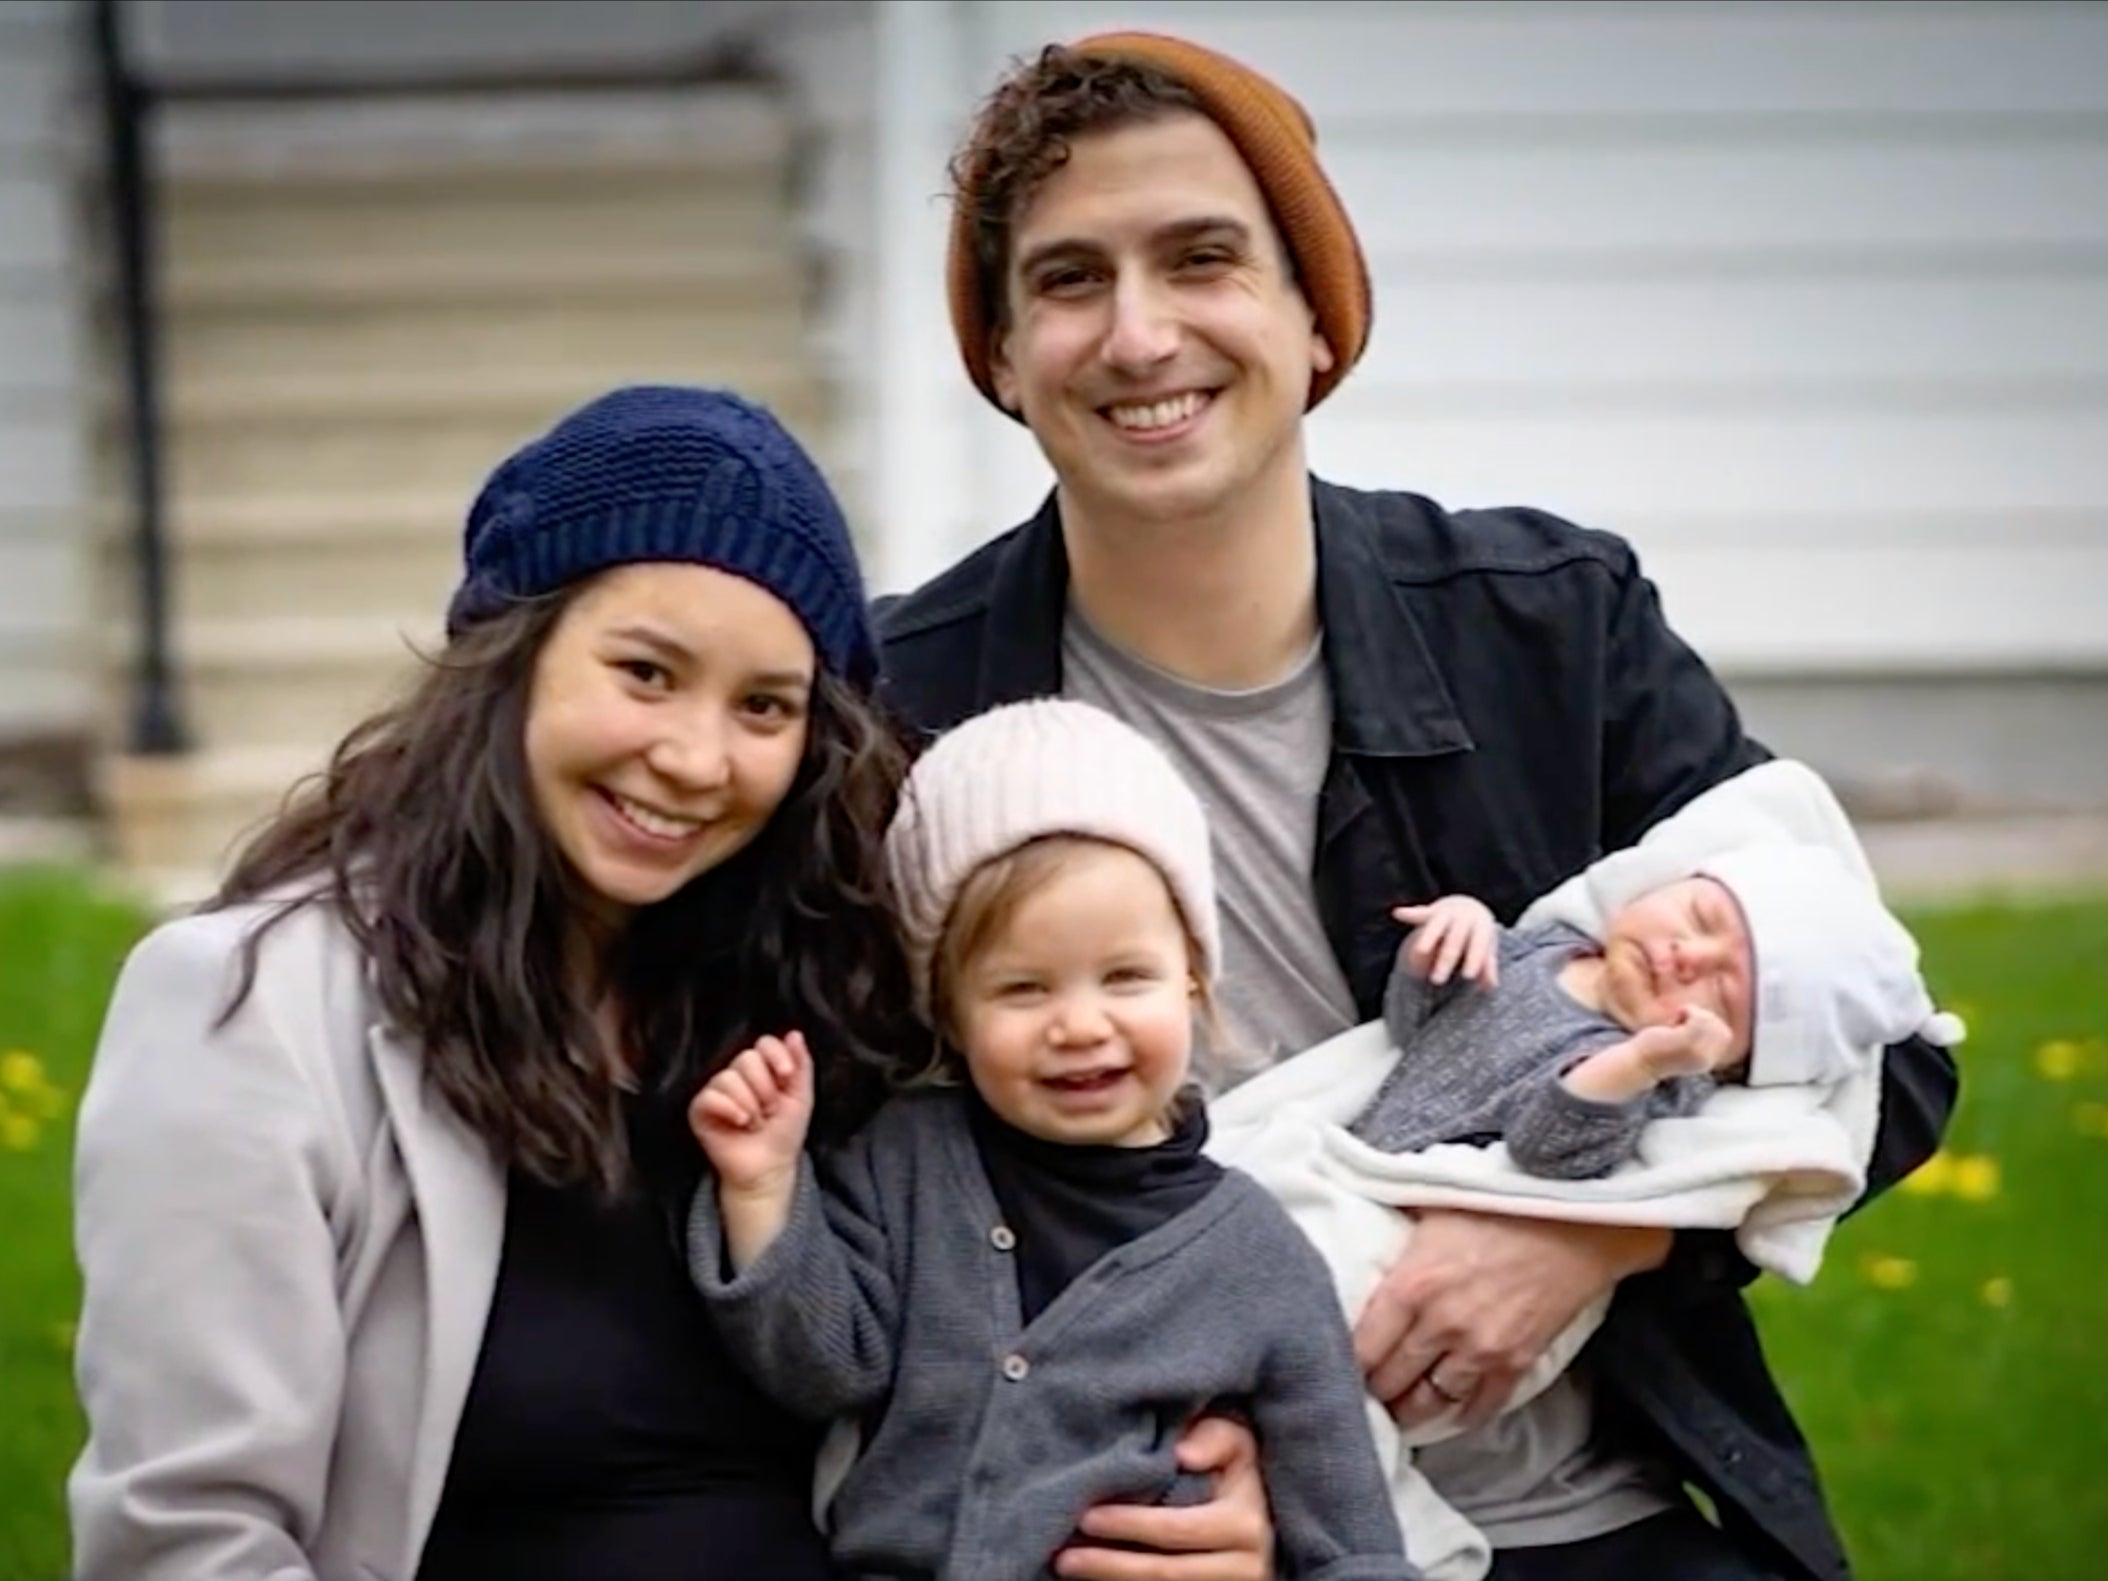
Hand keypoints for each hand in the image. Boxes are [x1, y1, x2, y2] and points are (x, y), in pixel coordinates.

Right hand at [687, 1032, 813, 1192]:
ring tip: (754, 1122)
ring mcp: (717, 1091)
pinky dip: (729, 1109)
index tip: (786, 1075)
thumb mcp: (801, 1097)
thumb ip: (801, 1064)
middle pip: (747, 1058)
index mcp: (762, 1069)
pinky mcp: (700, 1109)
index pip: (764, 1043)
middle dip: (765, 1088)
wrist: (769, 1167)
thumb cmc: (784, 1134)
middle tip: (769, 1110)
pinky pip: (709, 1096)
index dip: (776, 1055)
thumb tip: (795, 1034)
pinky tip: (740, 1123)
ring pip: (729, 1078)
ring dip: (750, 1104)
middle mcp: (737, 1075)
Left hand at [1054, 1415, 1272, 1580]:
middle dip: (1110, 1565)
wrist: (1266, 1513)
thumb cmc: (1237, 1470)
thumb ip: (1213, 1438)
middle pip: (1166, 1573)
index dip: (1130, 1525)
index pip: (1179, 1529)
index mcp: (1244, 1524)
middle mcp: (1243, 1566)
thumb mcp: (1236, 1443)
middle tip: (1065, 1555)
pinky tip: (1097, 1579)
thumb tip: (1182, 1454)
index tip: (1086, 1517)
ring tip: (1068, 1567)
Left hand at [1354, 1208, 1670, 1428]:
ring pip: (1430, 1403)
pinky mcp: (1517, 1362)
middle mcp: (1440, 1324)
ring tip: (1397, 1409)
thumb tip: (1353, 1225)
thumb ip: (1392, 1226)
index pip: (1361, 1347)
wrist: (1577, 1218)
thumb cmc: (1501, 1200)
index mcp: (1412, 1284)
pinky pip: (1480, 1407)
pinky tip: (1447, 1412)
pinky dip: (1459, 1415)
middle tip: (1363, 1390)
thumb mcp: (1432, 1203)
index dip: (1344, 1361)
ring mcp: (1480, 1349)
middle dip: (1373, 1390)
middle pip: (1391, 1381)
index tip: (1335, 1363)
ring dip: (1410, 1410)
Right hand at [1392, 896, 1498, 988]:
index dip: (1474, 960)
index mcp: (1481, 926)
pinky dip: (1409, 914)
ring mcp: (1447, 913)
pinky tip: (1397, 913)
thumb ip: (1487, 965)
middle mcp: (1463, 918)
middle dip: (1446, 961)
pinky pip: (1420, 913)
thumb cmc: (1477, 933)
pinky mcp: (1431, 912)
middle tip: (1437, 981)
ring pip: (1436, 927)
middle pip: (1454, 940)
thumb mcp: (1485, 946)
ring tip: (1420, 952)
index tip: (1469, 977)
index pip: (1478, 944)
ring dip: (1427, 939)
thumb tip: (1491, 986)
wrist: (1468, 905)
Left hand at [1630, 1005, 1736, 1079]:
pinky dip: (1687, 1011)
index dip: (1712, 1023)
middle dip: (1705, 1017)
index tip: (1691, 1024)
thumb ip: (1700, 1036)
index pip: (1726, 1035)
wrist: (1639, 1063)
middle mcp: (1706, 1059)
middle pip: (1721, 1028)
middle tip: (1684, 1019)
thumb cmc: (1658, 1049)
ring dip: (1695, 1013)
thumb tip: (1710, 1017)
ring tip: (1678, 1020)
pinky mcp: (1687, 1043)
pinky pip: (1698, 1017)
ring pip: (1710, 1021)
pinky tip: (1673, 1021)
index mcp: (1707, 1061)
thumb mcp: (1684, 1044)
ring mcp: (1698, 1051)